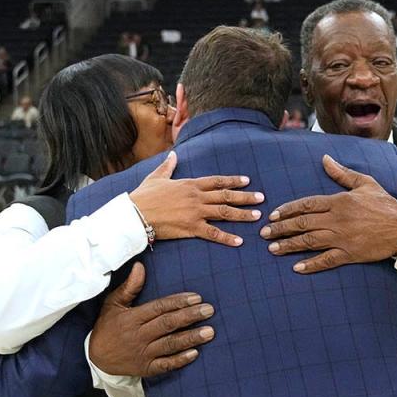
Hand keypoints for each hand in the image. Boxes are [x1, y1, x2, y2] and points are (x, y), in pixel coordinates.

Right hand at [87, 262, 215, 376]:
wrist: (96, 358)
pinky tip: (195, 353)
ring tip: (210, 332)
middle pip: (167, 324)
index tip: (197, 298)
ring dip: (191, 338)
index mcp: (132, 318)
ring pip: (170, 344)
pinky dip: (180, 360)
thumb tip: (140, 266)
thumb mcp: (113, 304)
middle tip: (209, 310)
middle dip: (190, 317)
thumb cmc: (108, 326)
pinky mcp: (146, 368)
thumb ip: (129, 287)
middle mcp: (139, 336)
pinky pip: (165, 365)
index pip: (159, 308)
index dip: (178, 302)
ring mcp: (143, 353)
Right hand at [129, 151, 263, 246]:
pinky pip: (213, 233)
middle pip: (226, 196)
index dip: (233, 181)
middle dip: (245, 197)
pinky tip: (240, 241)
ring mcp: (196, 212)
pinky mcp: (191, 228)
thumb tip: (173, 155)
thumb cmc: (144, 196)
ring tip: (257, 216)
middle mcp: (197, 197)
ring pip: (224, 212)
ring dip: (242, 214)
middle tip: (261, 198)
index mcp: (190, 184)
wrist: (135, 214)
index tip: (247, 181)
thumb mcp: (157, 176)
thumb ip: (168, 166)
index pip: (217, 181)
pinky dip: (227, 237)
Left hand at [259, 155, 396, 273]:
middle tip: (264, 233)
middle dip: (280, 229)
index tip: (272, 216)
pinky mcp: (349, 254)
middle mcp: (336, 220)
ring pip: (309, 241)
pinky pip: (326, 260)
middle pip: (302, 224)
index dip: (287, 210)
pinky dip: (310, 265)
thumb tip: (325, 159)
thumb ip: (342, 173)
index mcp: (338, 201)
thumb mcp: (364, 183)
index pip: (306, 205)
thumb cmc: (384, 204)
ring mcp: (342, 238)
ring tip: (272, 249)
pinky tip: (296, 267)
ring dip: (289, 245)